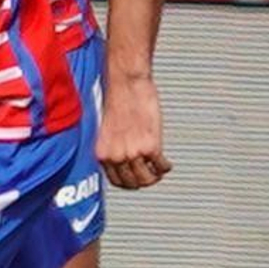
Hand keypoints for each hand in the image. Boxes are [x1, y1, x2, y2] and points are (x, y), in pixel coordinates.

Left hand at [95, 73, 171, 189]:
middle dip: (143, 182)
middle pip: (132, 183)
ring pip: (148, 179)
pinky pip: (161, 166)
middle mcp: (116, 156)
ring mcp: (134, 153)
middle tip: (151, 176)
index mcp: (102, 152)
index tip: (134, 181)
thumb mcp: (106, 129)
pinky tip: (166, 163)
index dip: (127, 183)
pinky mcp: (151, 146)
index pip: (115, 181)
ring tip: (159, 170)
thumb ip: (112, 146)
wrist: (126, 84)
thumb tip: (120, 157)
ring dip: (155, 177)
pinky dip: (166, 167)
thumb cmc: (116, 99)